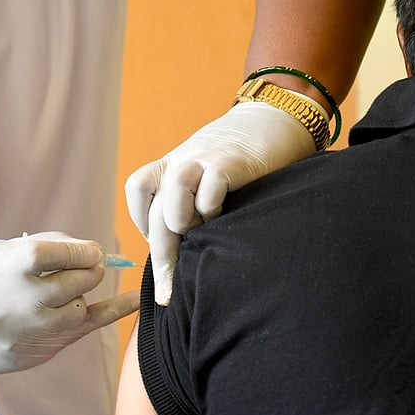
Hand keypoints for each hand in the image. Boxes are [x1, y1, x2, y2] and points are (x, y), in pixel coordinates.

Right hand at [0, 232, 138, 375]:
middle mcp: (22, 302)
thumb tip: (92, 250)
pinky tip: (135, 300)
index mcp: (7, 272)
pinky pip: (90, 326)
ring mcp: (35, 329)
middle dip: (90, 269)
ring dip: (82, 294)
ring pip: (80, 306)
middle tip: (92, 265)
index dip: (79, 251)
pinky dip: (116, 311)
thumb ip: (48, 247)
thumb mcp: (3, 258)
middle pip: (75, 281)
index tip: (91, 250)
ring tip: (67, 291)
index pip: (52, 255)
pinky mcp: (49, 345)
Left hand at [126, 102, 315, 304]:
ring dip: (183, 223)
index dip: (143, 224)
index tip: (163, 248)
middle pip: (156, 211)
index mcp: (171, 165)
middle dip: (162, 259)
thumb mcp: (206, 175)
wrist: (275, 120)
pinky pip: (210, 188)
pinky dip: (213, 207)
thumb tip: (181, 256)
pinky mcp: (231, 161)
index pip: (139, 191)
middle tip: (169, 294)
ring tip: (203, 232)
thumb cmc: (242, 161)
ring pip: (172, 197)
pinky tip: (225, 214)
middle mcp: (182, 162)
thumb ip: (191, 204)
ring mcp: (204, 160)